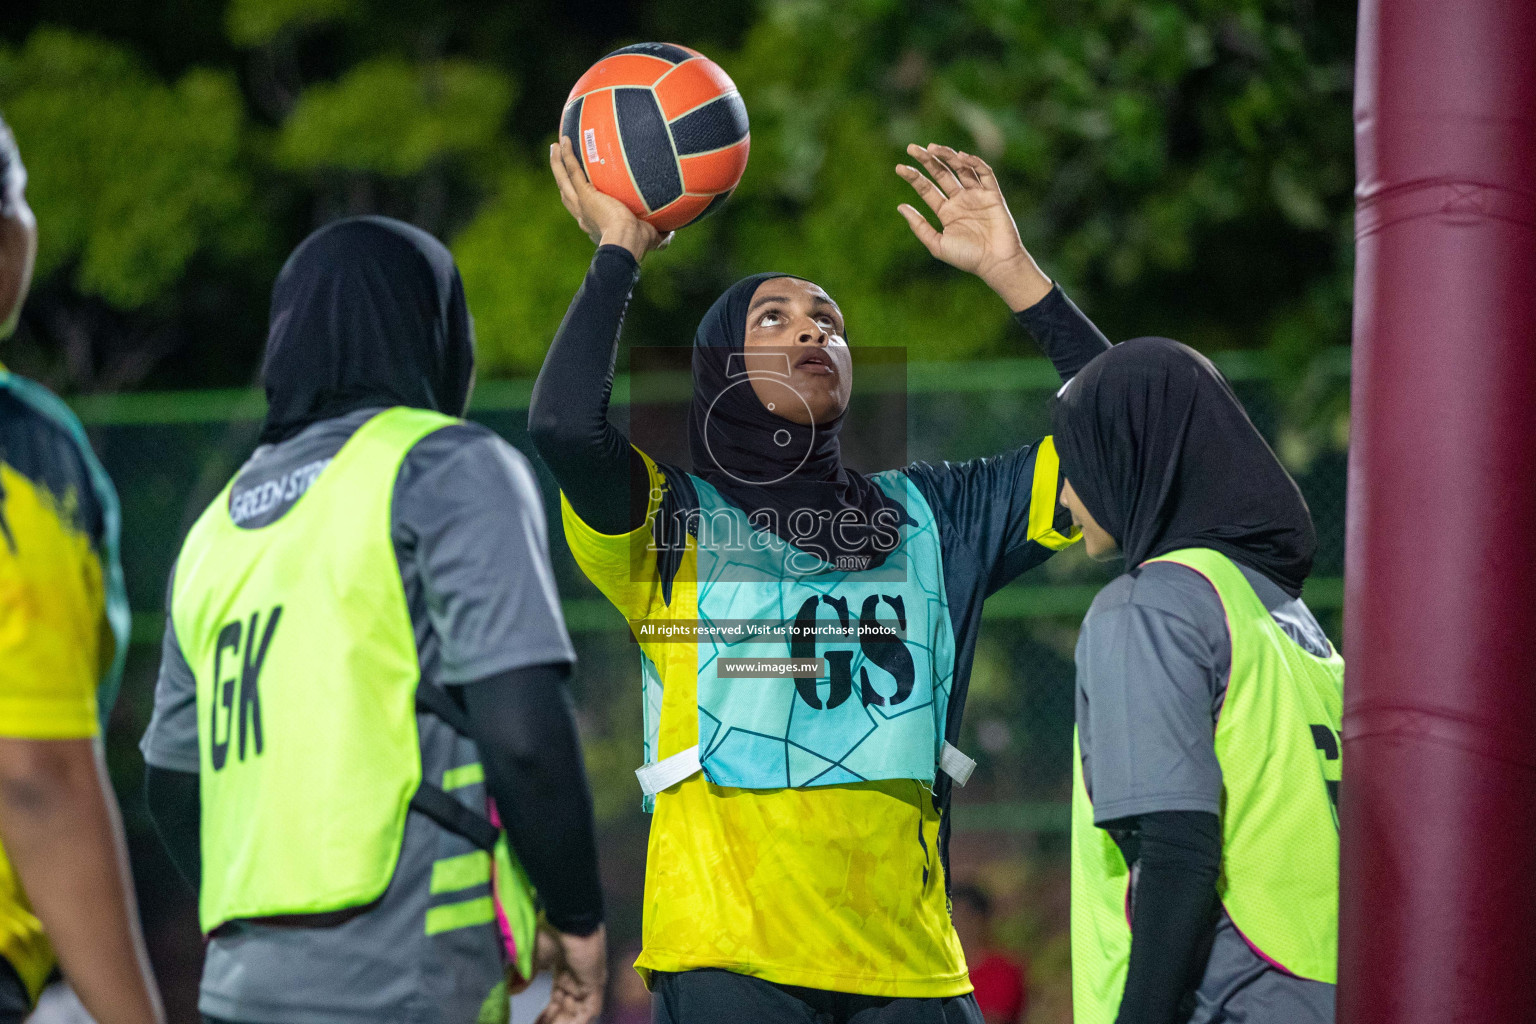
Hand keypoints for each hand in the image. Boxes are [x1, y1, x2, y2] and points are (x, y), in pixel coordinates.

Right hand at [534, 924, 606, 1023]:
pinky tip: (561, 1020)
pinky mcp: (596, 984)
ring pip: (577, 1012)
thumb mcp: (532, 959)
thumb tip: (510, 990)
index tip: (534, 1022)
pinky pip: (589, 1010)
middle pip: (566, 1008)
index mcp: (564, 971)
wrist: (568, 921)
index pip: (557, 999)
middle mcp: (577, 978)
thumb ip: (524, 976)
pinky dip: (577, 1020)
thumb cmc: (551, 934)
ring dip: (562, 1021)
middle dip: (553, 1020)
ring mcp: (588, 981)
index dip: (547, 1014)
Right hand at [550, 138, 671, 261]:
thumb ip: (660, 235)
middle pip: (567, 192)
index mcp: (596, 225)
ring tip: (555, 147)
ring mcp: (581, 204)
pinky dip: (566, 156)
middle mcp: (583, 215)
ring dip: (557, 163)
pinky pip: (572, 170)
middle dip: (562, 178)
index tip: (583, 191)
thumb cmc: (639, 245)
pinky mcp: (584, 195)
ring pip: (564, 180)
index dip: (581, 199)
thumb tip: (671, 233)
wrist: (626, 243)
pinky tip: (563, 140)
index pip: (585, 210)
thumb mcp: (651, 238)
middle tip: (558, 162)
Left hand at [896, 143, 1050, 310]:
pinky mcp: (993, 194)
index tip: (899, 168)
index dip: (914, 177)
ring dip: (948, 156)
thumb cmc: (967, 258)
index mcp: (946, 211)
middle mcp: (960, 200)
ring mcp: (977, 195)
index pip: (927, 189)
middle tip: (912, 148)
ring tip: (933, 147)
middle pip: (941, 174)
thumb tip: (900, 207)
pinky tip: (961, 157)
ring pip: (961, 169)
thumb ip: (920, 227)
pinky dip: (974, 163)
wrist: (996, 263)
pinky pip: (984, 173)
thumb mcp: (937, 244)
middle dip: (927, 160)